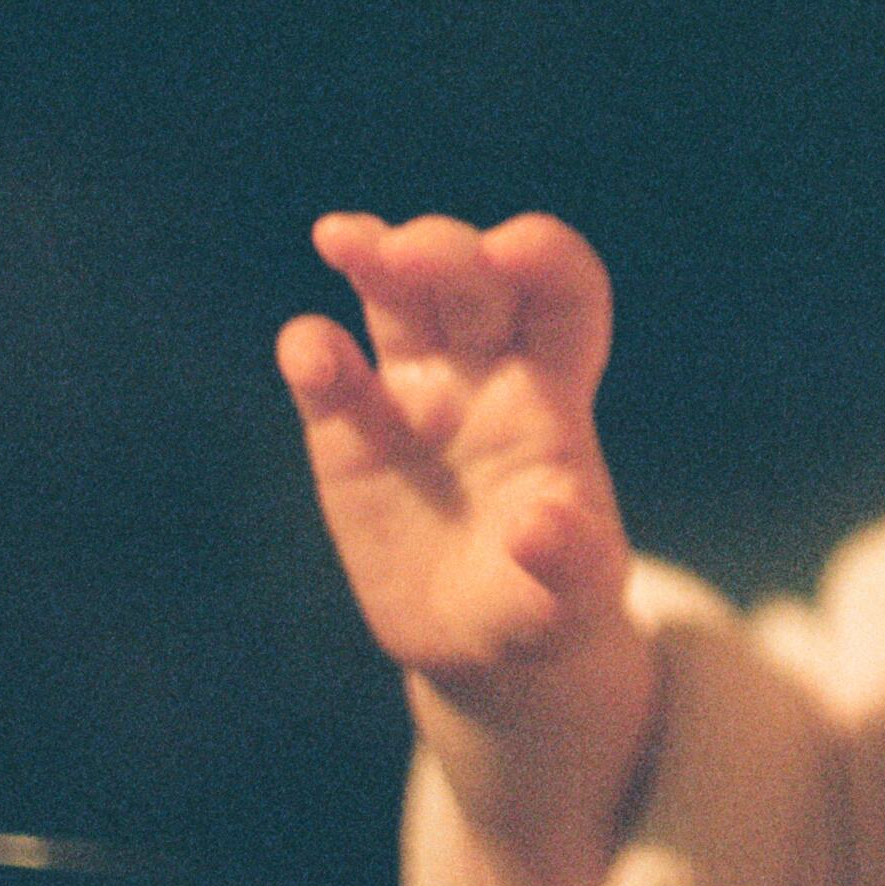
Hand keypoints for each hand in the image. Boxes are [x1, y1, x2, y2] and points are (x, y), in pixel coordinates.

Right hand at [278, 211, 633, 707]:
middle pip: (471, 277)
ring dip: (372, 253)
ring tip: (342, 237)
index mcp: (552, 396)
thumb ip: (570, 561)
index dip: (543, 256)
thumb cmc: (546, 606)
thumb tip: (541, 524)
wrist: (482, 648)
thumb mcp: (573, 601)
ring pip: (396, 297)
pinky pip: (327, 372)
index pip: (563, 293)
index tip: (509, 251)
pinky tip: (311, 356)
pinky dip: (311, 350)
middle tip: (405, 255)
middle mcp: (484, 375)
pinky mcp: (349, 434)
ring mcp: (414, 395)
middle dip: (442, 250)